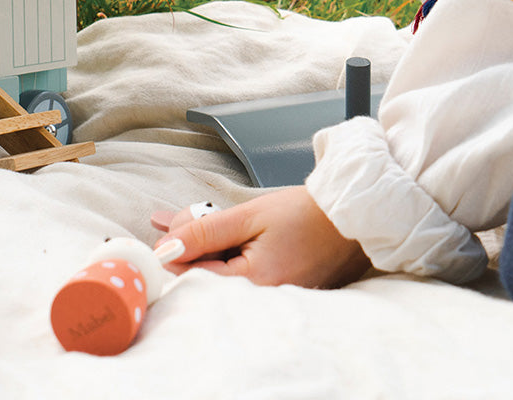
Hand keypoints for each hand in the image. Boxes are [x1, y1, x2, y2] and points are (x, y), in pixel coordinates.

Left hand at [158, 186, 370, 288]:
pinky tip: (216, 229)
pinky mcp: (278, 287)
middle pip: (205, 275)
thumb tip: (166, 247)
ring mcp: (272, 296)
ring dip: (205, 245)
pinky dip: (225, 249)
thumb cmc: (307, 213)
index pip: (193, 277)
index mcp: (254, 284)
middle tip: (175, 217)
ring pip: (221, 271)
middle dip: (188, 246)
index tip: (161, 231)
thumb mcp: (248, 216)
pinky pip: (239, 270)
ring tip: (196, 219)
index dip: (172, 253)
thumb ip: (204, 232)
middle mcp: (262, 299)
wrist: (351, 215)